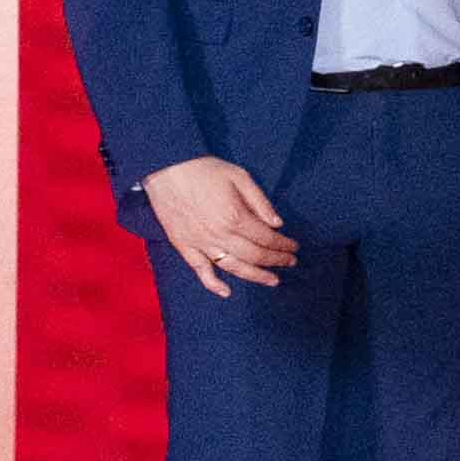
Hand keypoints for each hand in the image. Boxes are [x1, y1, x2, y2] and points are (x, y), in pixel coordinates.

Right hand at [141, 156, 296, 297]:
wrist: (165, 168)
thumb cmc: (204, 169)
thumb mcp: (240, 177)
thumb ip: (260, 202)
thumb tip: (278, 224)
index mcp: (236, 217)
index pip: (267, 238)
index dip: (283, 245)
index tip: (294, 247)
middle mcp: (219, 234)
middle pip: (255, 255)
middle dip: (276, 261)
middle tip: (290, 262)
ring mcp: (200, 242)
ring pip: (232, 267)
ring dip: (255, 276)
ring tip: (272, 280)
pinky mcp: (182, 244)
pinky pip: (199, 269)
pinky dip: (212, 283)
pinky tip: (226, 292)